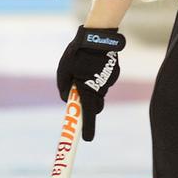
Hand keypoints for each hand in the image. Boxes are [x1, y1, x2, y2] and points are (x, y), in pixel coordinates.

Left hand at [56, 26, 125, 141]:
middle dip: (89, 104)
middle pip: (95, 105)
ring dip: (92, 86)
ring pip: (100, 91)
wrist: (97, 37)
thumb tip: (68, 99)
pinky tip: (94, 62)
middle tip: (81, 92)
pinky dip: (99, 75)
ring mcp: (108, 82)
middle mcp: (100, 90)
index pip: (88, 116)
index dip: (88, 129)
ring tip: (86, 68)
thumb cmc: (77, 54)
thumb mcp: (63, 71)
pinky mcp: (114, 74)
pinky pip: (104, 80)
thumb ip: (64, 87)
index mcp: (87, 91)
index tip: (87, 139)